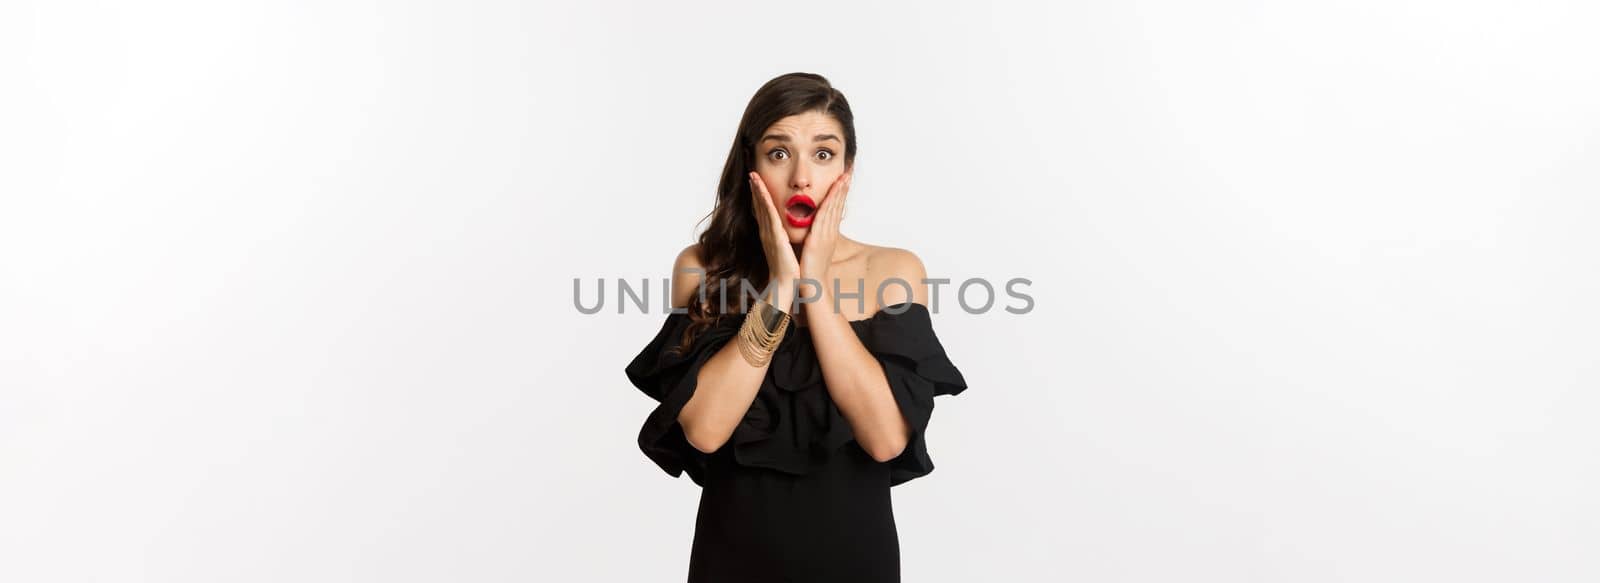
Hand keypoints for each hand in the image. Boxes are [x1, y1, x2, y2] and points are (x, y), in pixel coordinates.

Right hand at [748, 171, 799, 282]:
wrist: (786, 283)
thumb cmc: (788, 269)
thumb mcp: (785, 249)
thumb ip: (783, 240)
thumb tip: (786, 234)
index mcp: (770, 234)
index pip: (764, 211)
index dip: (760, 196)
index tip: (757, 183)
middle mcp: (766, 231)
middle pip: (759, 206)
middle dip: (756, 189)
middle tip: (752, 174)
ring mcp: (768, 233)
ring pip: (762, 207)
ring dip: (757, 190)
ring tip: (753, 176)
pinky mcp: (774, 236)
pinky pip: (769, 215)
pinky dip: (764, 201)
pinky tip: (761, 191)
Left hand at [798, 169, 851, 295]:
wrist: (812, 285)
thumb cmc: (811, 269)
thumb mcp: (814, 249)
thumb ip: (815, 238)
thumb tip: (813, 231)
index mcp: (828, 234)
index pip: (835, 210)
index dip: (840, 194)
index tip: (843, 180)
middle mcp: (830, 232)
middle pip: (838, 205)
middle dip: (843, 188)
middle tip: (849, 172)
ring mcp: (827, 234)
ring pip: (834, 207)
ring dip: (839, 190)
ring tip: (845, 176)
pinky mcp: (820, 237)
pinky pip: (826, 214)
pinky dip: (831, 201)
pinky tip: (834, 190)